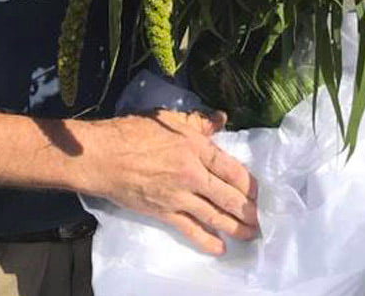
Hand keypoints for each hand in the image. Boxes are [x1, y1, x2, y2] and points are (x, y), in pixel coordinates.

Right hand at [79, 109, 258, 254]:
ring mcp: (179, 196)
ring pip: (216, 216)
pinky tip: (220, 247)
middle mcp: (193, 174)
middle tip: (261, 218)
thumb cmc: (132, 132)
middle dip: (249, 210)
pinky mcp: (165, 213)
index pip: (233, 170)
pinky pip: (191, 230)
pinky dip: (207, 240)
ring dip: (236, 227)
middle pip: (230, 196)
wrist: (103, 156)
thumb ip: (198, 121)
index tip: (259, 193)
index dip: (250, 184)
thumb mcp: (168, 118)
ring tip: (250, 234)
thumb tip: (221, 118)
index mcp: (196, 147)